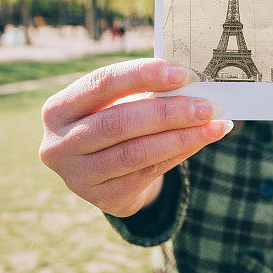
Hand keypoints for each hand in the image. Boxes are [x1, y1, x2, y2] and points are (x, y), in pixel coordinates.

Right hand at [39, 58, 230, 216]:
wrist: (104, 172)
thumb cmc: (115, 121)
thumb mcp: (117, 102)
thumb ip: (144, 90)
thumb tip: (192, 80)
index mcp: (58, 109)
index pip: (101, 84)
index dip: (143, 75)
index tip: (182, 74)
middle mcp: (59, 145)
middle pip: (119, 122)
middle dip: (169, 112)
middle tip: (207, 105)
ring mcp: (78, 176)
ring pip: (136, 153)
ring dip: (182, 136)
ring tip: (214, 124)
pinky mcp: (103, 198)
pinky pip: (148, 172)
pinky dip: (180, 153)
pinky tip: (203, 140)